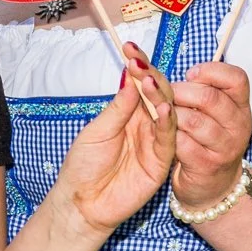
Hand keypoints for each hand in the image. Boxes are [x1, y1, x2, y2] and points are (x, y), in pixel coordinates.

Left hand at [48, 44, 176, 238]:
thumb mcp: (97, 131)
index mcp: (128, 113)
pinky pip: (169, 139)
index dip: (137, 67)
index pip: (138, 85)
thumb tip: (132, 77)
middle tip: (140, 61)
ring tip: (150, 81)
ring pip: (166, 113)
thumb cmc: (83, 166)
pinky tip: (164, 108)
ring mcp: (155, 142)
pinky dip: (168, 123)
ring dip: (160, 96)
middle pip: (157, 95)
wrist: (82, 203)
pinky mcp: (161, 161)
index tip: (130, 47)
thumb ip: (118, 108)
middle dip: (150, 76)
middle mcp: (144, 124)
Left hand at [169, 61, 251, 207]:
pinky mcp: (206, 165)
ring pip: (193, 120)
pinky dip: (167, 135)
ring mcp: (224, 147)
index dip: (211, 71)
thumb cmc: (200, 140)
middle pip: (209, 97)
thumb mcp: (202, 112)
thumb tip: (146, 63)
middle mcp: (237, 125)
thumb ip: (186, 88)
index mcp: (238, 105)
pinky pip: (182, 144)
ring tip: (160, 114)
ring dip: (169, 114)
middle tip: (164, 95)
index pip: (236, 78)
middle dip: (178, 92)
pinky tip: (162, 134)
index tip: (189, 73)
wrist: (208, 186)